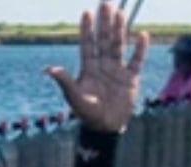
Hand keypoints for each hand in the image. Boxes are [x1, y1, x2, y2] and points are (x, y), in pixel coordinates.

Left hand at [45, 2, 149, 133]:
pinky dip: (140, 49)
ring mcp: (117, 70)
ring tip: (119, 13)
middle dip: (104, 22)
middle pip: (103, 39)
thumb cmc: (87, 114)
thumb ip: (65, 82)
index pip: (87, 44)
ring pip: (118, 45)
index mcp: (88, 68)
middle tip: (105, 3)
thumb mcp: (75, 98)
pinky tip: (142, 35)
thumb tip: (48, 69)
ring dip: (119, 29)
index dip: (86, 29)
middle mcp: (102, 65)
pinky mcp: (130, 78)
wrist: (105, 128)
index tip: (85, 12)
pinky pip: (137, 60)